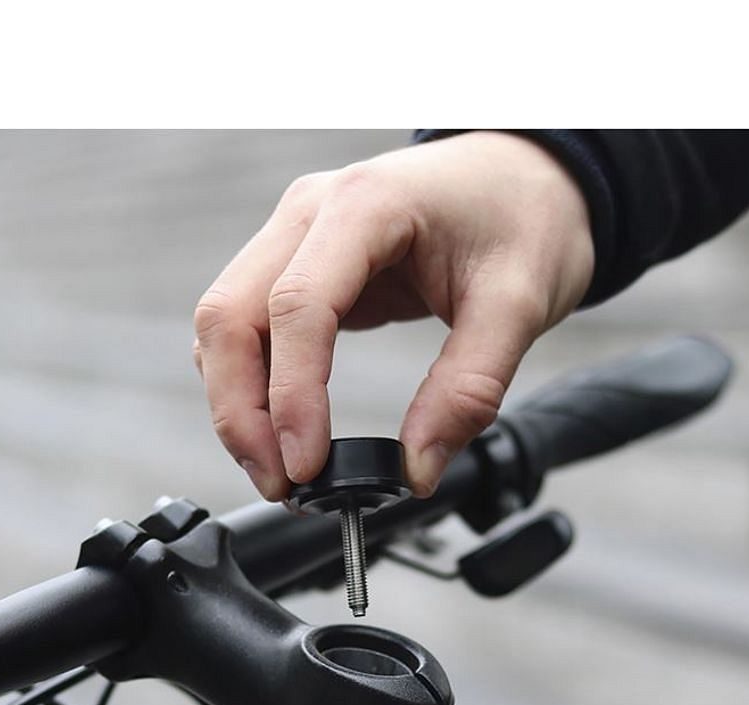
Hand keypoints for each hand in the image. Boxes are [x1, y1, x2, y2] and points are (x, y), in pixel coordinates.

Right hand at [193, 131, 594, 500]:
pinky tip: (281, 430)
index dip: (291, 395)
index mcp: (365, 204)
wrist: (523, 176)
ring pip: (224, 327)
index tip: (308, 465)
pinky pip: (247, 329)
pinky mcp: (295, 266)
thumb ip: (467, 390)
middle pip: (229, 316)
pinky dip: (252, 387)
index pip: (296, 305)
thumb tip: (416, 469)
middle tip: (281, 484)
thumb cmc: (524, 218)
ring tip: (279, 470)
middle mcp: (310, 213)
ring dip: (238, 406)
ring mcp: (293, 237)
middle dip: (241, 412)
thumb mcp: (519, 304)